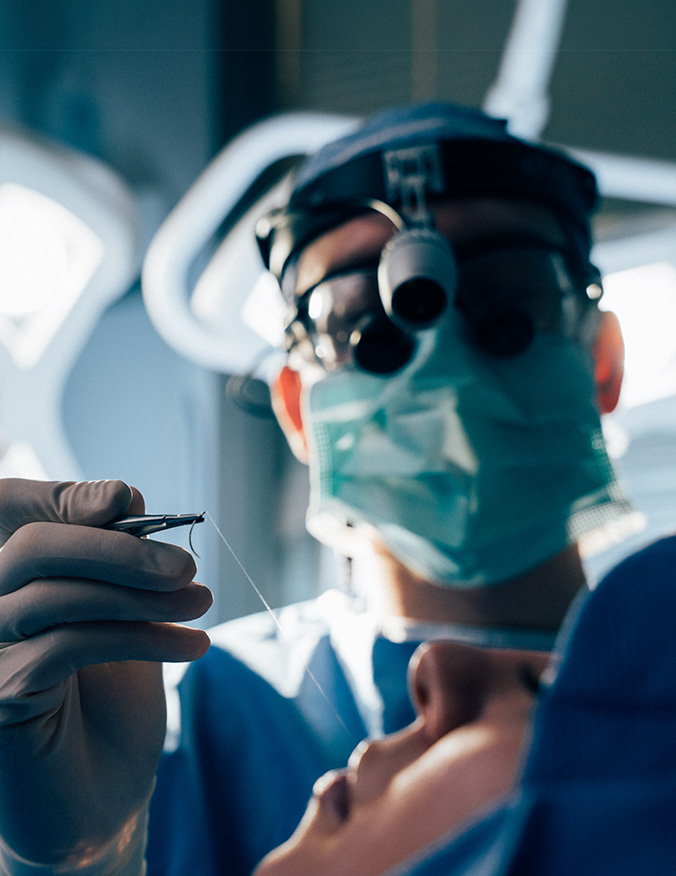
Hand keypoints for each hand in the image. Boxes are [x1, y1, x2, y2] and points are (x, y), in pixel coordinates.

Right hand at [0, 479, 211, 867]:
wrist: (104, 799)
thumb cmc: (114, 702)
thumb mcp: (126, 614)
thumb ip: (116, 559)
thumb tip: (124, 494)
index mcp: (14, 581)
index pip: (10, 512)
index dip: (61, 497)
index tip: (127, 499)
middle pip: (30, 547)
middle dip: (117, 547)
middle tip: (186, 565)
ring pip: (52, 595)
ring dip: (141, 595)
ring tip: (201, 605)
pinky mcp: (0, 697)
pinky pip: (68, 645)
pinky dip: (140, 637)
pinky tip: (191, 647)